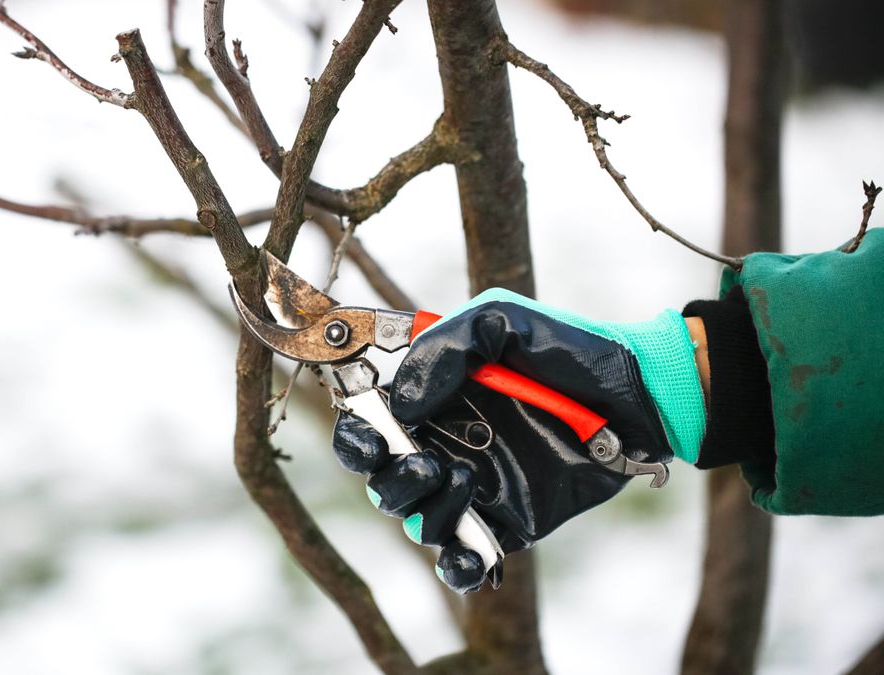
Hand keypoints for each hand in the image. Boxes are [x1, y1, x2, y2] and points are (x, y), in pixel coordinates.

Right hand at [332, 289, 704, 591]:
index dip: (357, 437)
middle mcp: (444, 445)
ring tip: (467, 478)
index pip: (368, 426)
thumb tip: (401, 404)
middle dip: (392, 477)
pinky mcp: (509, 524)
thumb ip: (443, 350)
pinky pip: (465, 562)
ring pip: (417, 523)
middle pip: (382, 481)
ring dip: (428, 508)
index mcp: (430, 400)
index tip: (374, 437)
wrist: (639, 394)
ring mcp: (475, 488)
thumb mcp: (500, 322)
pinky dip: (459, 568)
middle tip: (427, 460)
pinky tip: (473, 552)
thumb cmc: (567, 350)